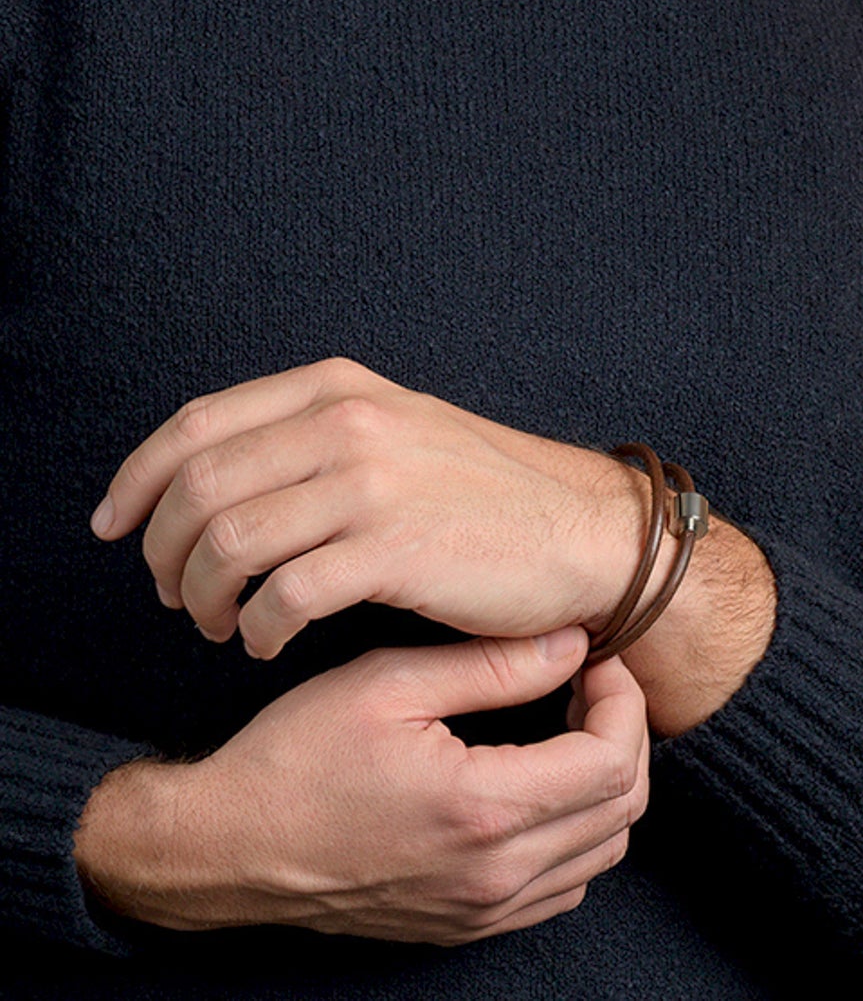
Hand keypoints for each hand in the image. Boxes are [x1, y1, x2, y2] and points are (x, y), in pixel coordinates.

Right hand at [74, 629, 650, 942]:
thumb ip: (492, 664)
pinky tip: (541, 779)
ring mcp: (478, 911)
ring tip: (569, 723)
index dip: (623, 700)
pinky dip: (577, 833)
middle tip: (589, 683)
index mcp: (481, 811)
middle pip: (623, 810)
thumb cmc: (295, 757)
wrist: (221, 848)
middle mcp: (491, 875)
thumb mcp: (389, 683)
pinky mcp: (462, 927)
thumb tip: (573, 642)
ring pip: (602, 853)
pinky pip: (561, 887)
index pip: (613, 762)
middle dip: (624, 734)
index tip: (596, 658)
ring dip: (606, 785)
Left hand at [92, 358, 643, 657]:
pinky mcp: (395, 550)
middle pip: (198, 490)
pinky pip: (282, 599)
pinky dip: (257, 632)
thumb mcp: (398, 429)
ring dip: (201, 601)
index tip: (112, 526)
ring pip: (227, 546)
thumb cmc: (484, 494)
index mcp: (342, 388)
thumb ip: (312, 434)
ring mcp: (374, 484)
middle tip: (175, 597)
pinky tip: (271, 643)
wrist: (581, 532)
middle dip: (162, 555)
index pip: (197, 425)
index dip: (135, 481)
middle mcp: (352, 423)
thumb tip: (209, 474)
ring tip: (220, 627)